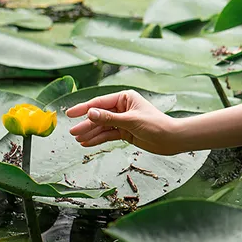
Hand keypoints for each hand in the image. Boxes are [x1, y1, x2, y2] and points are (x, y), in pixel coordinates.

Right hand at [66, 90, 182, 154]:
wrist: (171, 139)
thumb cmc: (156, 125)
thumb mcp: (131, 121)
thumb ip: (109, 118)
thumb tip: (90, 113)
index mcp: (125, 98)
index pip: (100, 103)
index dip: (84, 108)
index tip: (70, 114)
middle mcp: (122, 108)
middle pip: (99, 116)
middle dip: (86, 124)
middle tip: (72, 133)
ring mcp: (123, 120)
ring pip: (102, 127)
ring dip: (90, 133)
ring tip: (78, 140)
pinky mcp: (124, 132)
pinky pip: (108, 135)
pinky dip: (98, 139)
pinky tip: (87, 143)